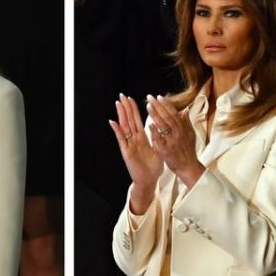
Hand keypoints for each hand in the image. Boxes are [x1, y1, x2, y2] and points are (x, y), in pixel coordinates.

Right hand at [109, 94, 162, 213]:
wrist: (149, 180)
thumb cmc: (153, 166)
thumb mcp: (159, 148)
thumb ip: (159, 137)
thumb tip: (162, 126)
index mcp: (142, 138)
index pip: (137, 120)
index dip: (134, 109)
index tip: (132, 98)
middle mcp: (134, 139)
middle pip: (129, 120)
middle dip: (126, 108)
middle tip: (122, 95)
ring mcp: (130, 144)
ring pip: (125, 126)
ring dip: (121, 115)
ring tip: (118, 103)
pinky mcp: (126, 151)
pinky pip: (121, 139)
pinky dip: (117, 131)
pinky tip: (113, 122)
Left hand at [145, 95, 203, 188]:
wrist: (188, 166)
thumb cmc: (188, 150)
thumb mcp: (190, 134)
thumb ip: (186, 122)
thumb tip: (185, 109)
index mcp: (183, 128)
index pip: (173, 113)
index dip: (166, 104)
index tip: (158, 96)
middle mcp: (178, 133)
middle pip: (167, 117)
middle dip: (158, 106)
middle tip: (150, 98)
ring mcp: (172, 141)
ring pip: (164, 126)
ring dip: (156, 115)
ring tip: (148, 106)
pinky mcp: (166, 150)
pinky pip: (160, 140)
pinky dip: (155, 132)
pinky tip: (149, 124)